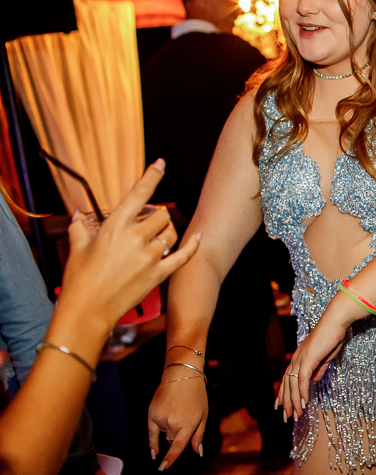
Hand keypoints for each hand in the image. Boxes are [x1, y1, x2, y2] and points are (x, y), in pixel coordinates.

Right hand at [55, 159, 200, 341]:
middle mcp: (135, 238)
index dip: (151, 177)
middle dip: (156, 216)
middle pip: (160, 215)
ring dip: (168, 232)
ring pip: (172, 232)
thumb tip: (76, 215)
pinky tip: (199, 236)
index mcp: (114, 227)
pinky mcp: (159, 274)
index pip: (138, 194)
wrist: (87, 310)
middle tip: (147, 225)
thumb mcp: (77, 248)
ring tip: (157, 238)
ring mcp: (149, 256)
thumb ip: (79, 227)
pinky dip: (193, 245)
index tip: (160, 164)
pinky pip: (184, 255)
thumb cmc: (79, 279)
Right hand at [147, 360, 208, 470]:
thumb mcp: (203, 416)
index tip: (163, 468)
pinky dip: (153, 442)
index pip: (178, 446)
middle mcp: (173, 423)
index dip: (171, 458)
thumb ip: (199, 435)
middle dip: (177, 435)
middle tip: (183, 418)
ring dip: (169, 430)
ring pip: (164, 434)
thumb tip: (197, 452)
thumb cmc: (196, 397)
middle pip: (173, 440)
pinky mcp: (151, 414)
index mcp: (188, 424)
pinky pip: (151, 433)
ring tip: (175, 411)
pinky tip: (154, 453)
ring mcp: (160, 419)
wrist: (182, 377)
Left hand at [276, 318, 346, 421]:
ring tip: (296, 415)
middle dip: (286, 403)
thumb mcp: (325, 357)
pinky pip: (303, 380)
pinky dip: (302, 392)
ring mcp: (301, 359)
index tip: (281, 407)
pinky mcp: (308, 359)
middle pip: (287, 384)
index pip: (287, 379)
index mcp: (299, 358)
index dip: (283, 393)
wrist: (335, 323)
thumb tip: (314, 381)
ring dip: (294, 401)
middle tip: (287, 418)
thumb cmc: (332, 337)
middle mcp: (296, 359)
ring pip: (293, 385)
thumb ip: (319, 369)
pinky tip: (304, 403)